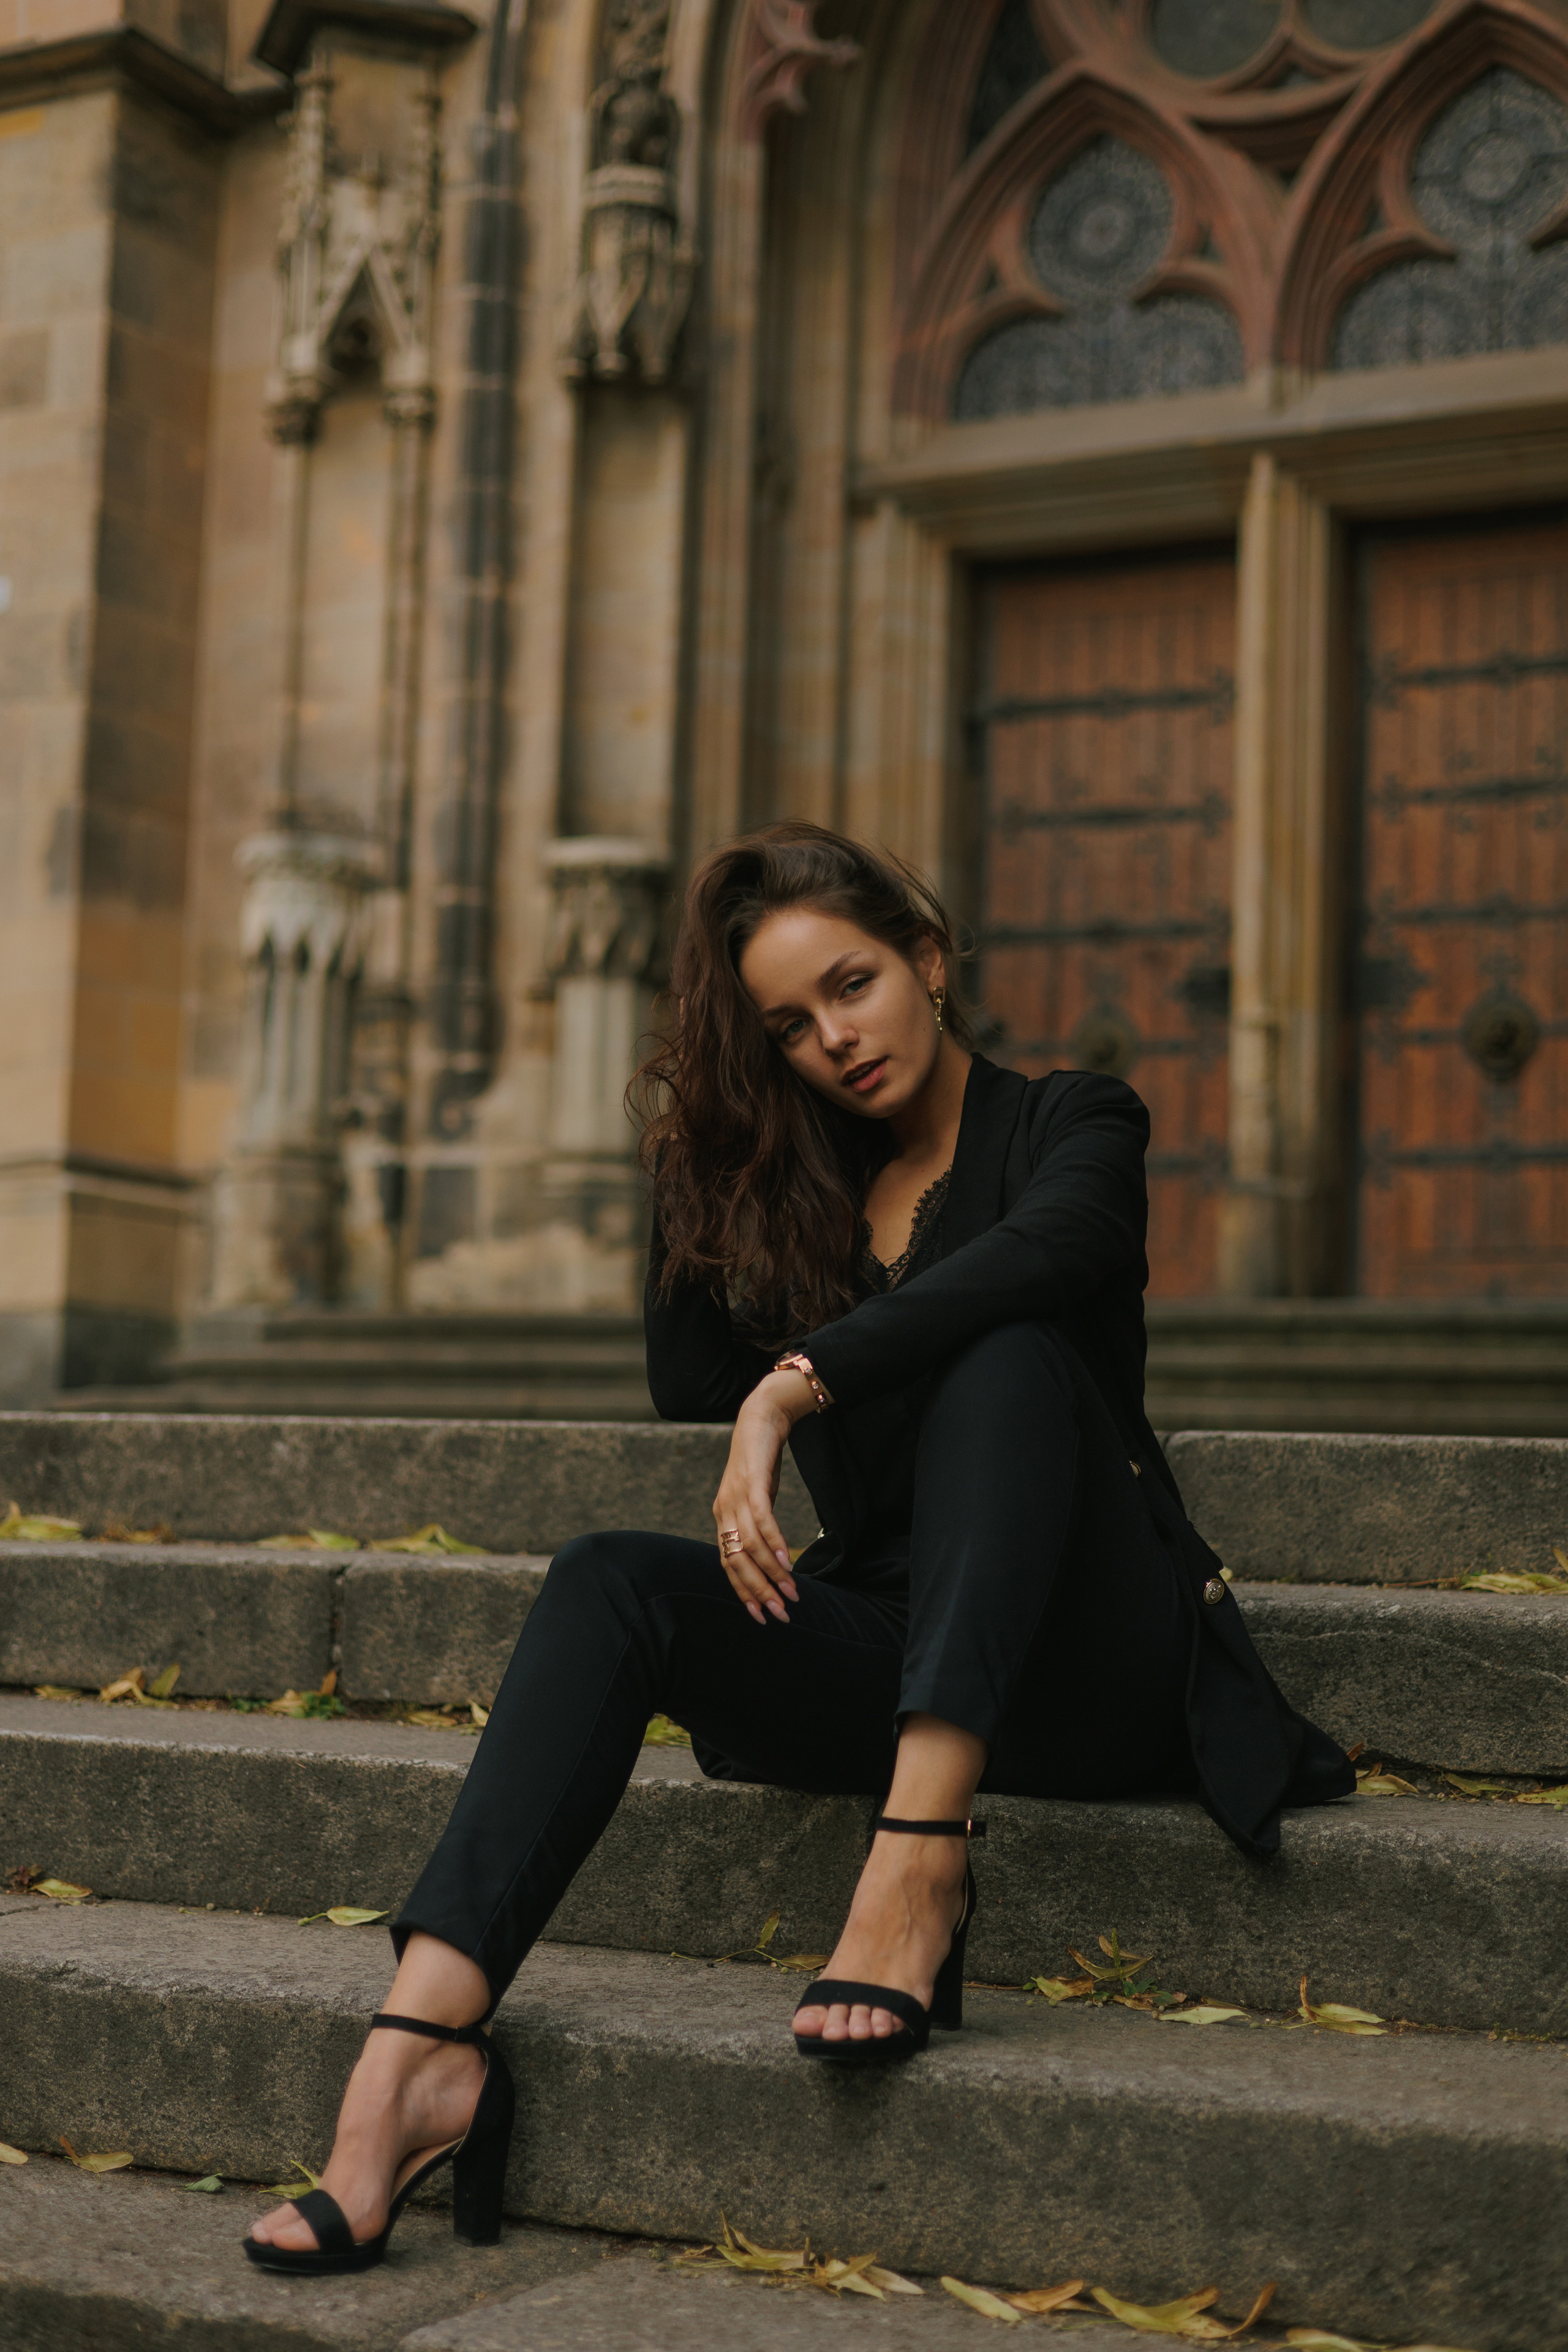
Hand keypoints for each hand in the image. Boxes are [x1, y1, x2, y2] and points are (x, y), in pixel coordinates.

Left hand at [713, 1369, 814, 1622]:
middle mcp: (723, 1511)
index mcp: (722, 1517)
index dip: (743, 1592)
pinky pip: (761, 1519)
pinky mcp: (752, 1482)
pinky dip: (774, 1543)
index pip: (727, 1565)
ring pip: (748, 1546)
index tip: (761, 1615)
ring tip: (792, 1592)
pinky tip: (788, 1560)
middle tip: (780, 1614)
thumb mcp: (757, 1496)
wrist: (762, 1415)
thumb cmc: (761, 1459)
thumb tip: (772, 1554)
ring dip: (771, 1573)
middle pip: (735, 1562)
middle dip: (758, 1592)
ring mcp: (735, 1496)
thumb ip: (758, 1524)